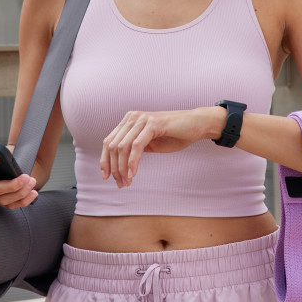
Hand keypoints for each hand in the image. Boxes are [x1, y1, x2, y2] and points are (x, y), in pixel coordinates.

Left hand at [100, 107, 225, 187]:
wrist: (196, 125)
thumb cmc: (175, 135)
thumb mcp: (150, 143)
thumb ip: (134, 149)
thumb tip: (118, 165)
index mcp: (129, 121)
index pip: (109, 142)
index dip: (105, 161)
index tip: (106, 178)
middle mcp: (132, 118)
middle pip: (113, 146)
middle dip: (114, 168)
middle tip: (120, 184)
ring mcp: (142, 119)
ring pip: (122, 147)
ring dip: (122, 168)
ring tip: (127, 182)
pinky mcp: (152, 124)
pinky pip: (136, 146)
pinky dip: (132, 162)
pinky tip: (133, 174)